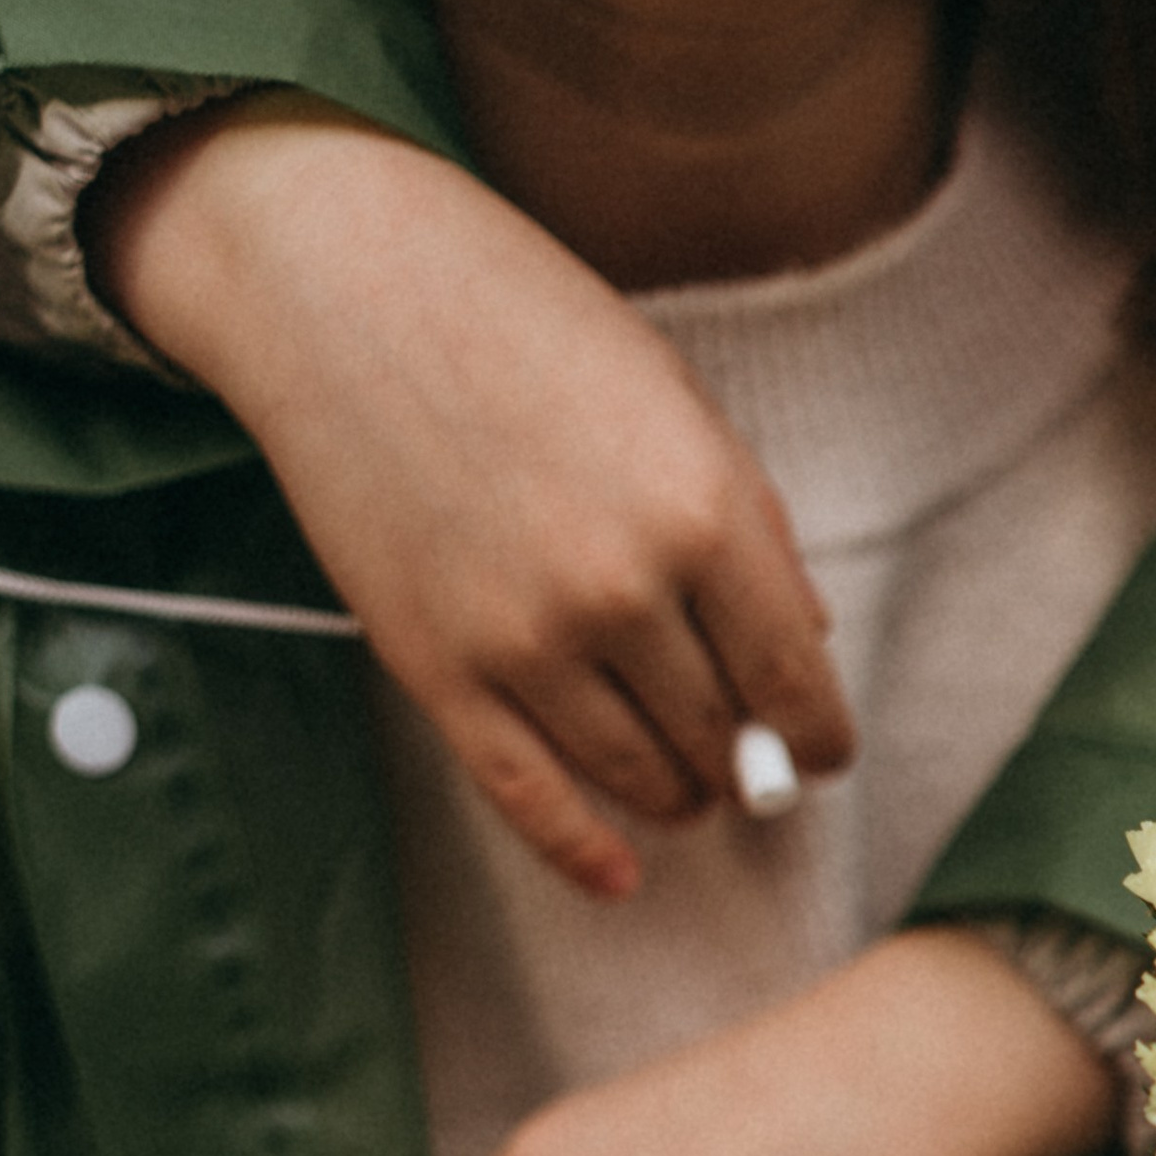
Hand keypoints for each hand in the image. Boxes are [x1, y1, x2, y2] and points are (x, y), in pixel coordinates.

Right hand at [86, 100, 854, 897]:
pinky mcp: (438, 669)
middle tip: (743, 757)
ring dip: (677, 795)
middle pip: (722, 741)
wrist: (337, 279)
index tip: (817, 748)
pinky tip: (619, 876)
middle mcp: (621, 588)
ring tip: (685, 781)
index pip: (796, 682)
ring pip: (640, 777)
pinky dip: (583, 850)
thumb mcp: (671, 396)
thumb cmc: (517, 317)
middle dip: (745, 761)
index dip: (818, 735)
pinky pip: (528, 798)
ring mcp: (524, 639)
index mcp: (703, 510)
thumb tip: (803, 647)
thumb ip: (745, 524)